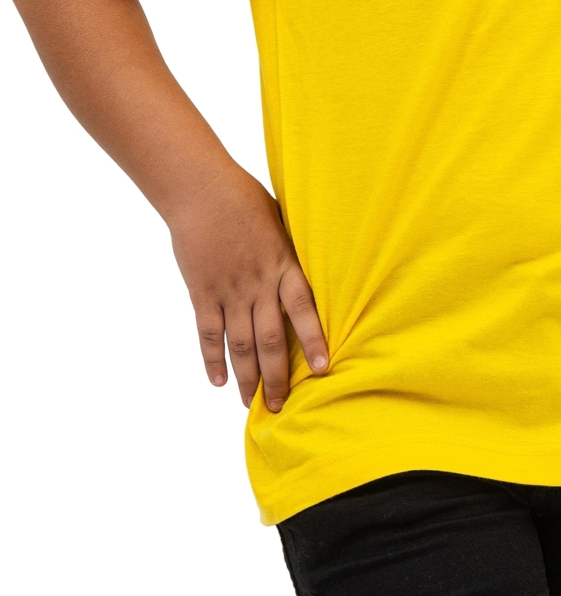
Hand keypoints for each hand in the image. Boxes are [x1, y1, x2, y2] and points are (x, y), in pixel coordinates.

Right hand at [169, 167, 328, 411]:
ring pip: (240, 344)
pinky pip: (209, 333)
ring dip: (248, 377)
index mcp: (283, 264)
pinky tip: (218, 381)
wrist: (201, 189)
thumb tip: (312, 275)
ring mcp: (229, 290)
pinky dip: (212, 359)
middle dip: (277, 377)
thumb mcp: (281, 223)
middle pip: (271, 340)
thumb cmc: (245, 200)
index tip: (323, 370)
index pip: (304, 310)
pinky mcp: (203, 292)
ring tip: (252, 403)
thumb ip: (292, 255)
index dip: (314, 340)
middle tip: (281, 406)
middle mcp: (258, 283)